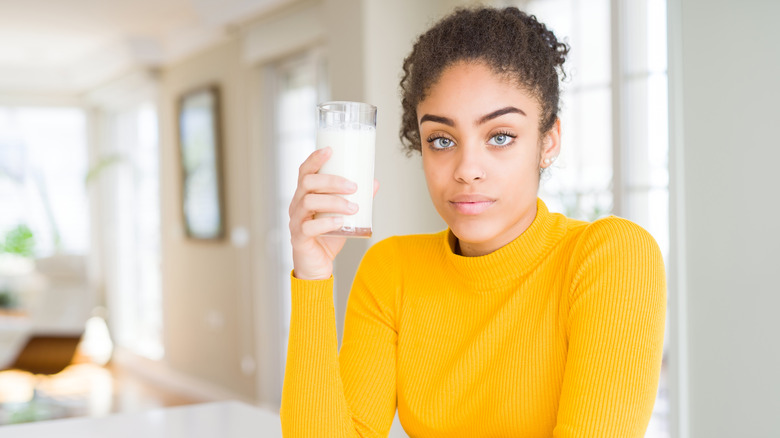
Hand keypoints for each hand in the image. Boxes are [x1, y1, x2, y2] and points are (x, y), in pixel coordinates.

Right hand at [288, 147, 378, 279]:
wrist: (317, 267)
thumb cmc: (327, 238)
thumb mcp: (343, 216)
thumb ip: (356, 199)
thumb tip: (374, 183)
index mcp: (304, 195)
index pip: (304, 171)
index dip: (315, 158)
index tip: (330, 150)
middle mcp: (296, 205)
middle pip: (307, 183)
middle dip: (332, 181)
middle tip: (354, 187)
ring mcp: (295, 221)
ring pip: (308, 202)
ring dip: (334, 201)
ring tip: (354, 207)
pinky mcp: (299, 238)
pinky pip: (309, 227)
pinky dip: (327, 222)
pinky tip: (341, 222)